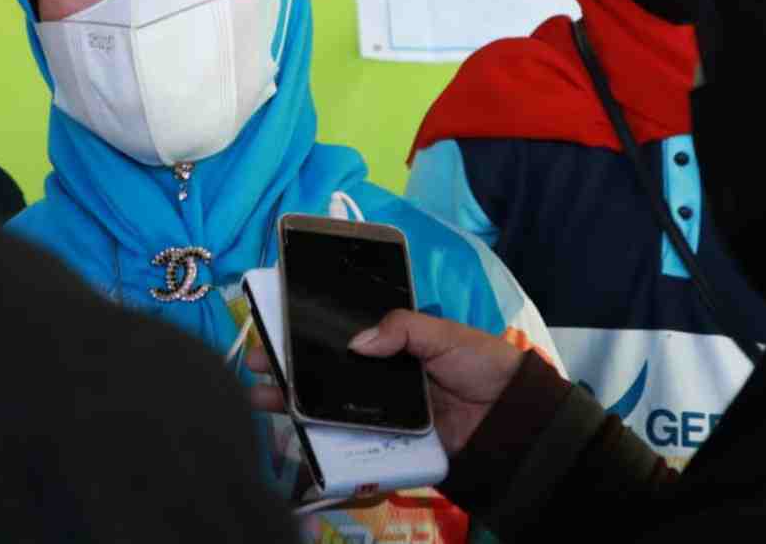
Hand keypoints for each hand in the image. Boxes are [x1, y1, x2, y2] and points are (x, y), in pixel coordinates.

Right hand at [245, 309, 525, 455]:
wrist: (512, 421)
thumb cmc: (480, 364)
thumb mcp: (443, 334)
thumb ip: (402, 329)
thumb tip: (355, 343)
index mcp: (391, 342)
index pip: (342, 333)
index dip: (307, 329)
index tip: (274, 323)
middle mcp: (378, 375)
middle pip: (325, 370)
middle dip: (287, 366)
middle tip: (254, 363)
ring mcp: (379, 410)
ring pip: (328, 405)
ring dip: (293, 402)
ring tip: (260, 398)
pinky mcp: (386, 442)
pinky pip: (350, 440)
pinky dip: (322, 438)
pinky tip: (294, 431)